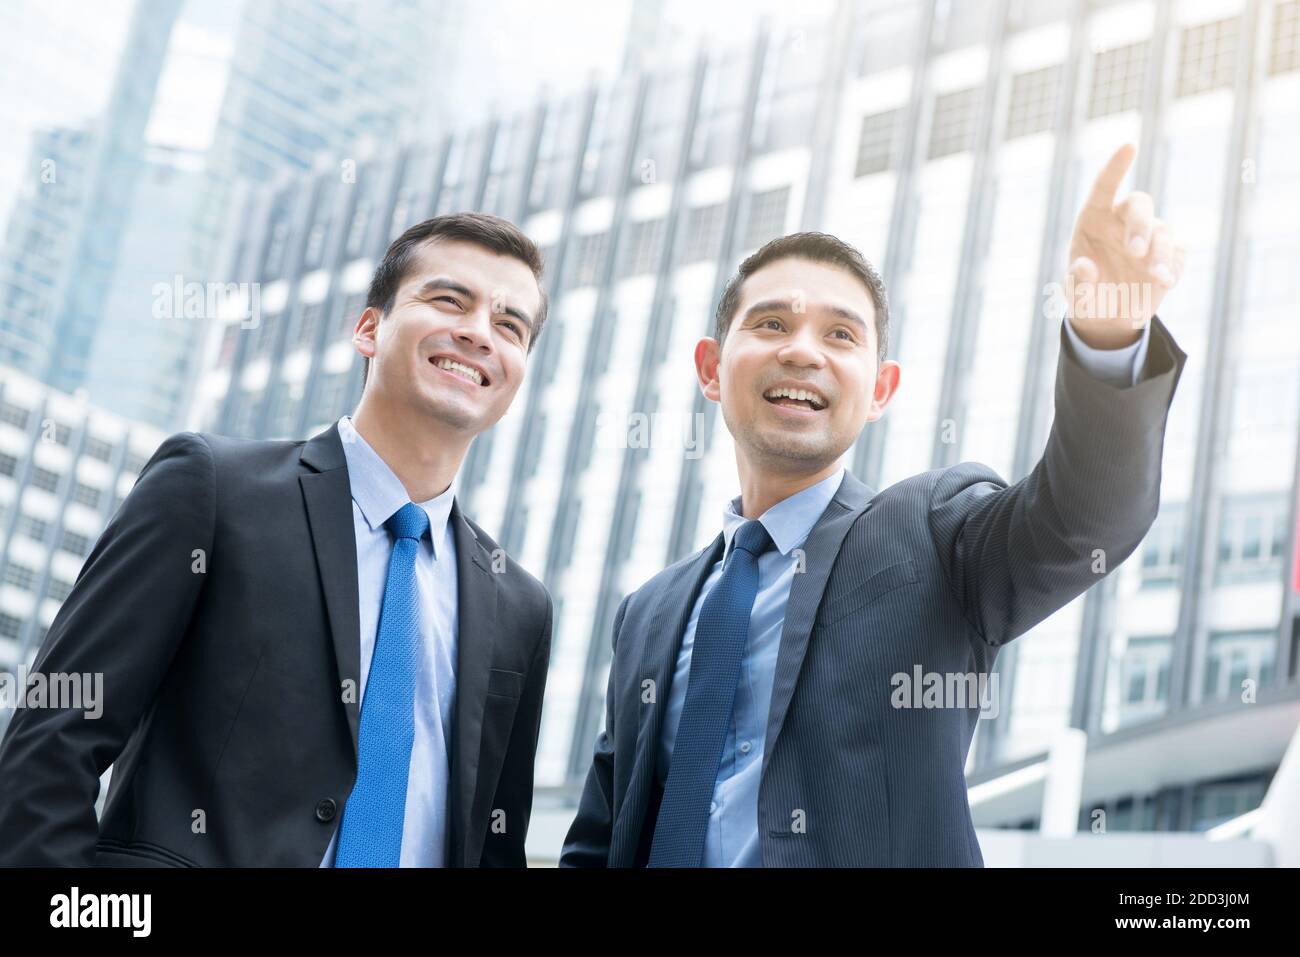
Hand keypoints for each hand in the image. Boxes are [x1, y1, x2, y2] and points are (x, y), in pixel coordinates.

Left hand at [1064, 143, 1185, 347]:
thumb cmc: (1086, 297)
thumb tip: (1085, 266)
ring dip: (1160, 253)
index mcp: (1094, 220)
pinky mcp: (1170, 255)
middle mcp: (1123, 222)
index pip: (1104, 187)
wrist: (1109, 319)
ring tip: (1156, 278)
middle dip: (1140, 224)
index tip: (1129, 146)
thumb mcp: (1076, 295)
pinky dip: (1173, 267)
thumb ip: (1076, 281)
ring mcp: (1150, 237)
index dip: (1115, 167)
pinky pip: (1178, 253)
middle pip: (1140, 204)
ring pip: (1163, 230)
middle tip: (1135, 251)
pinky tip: (1164, 283)